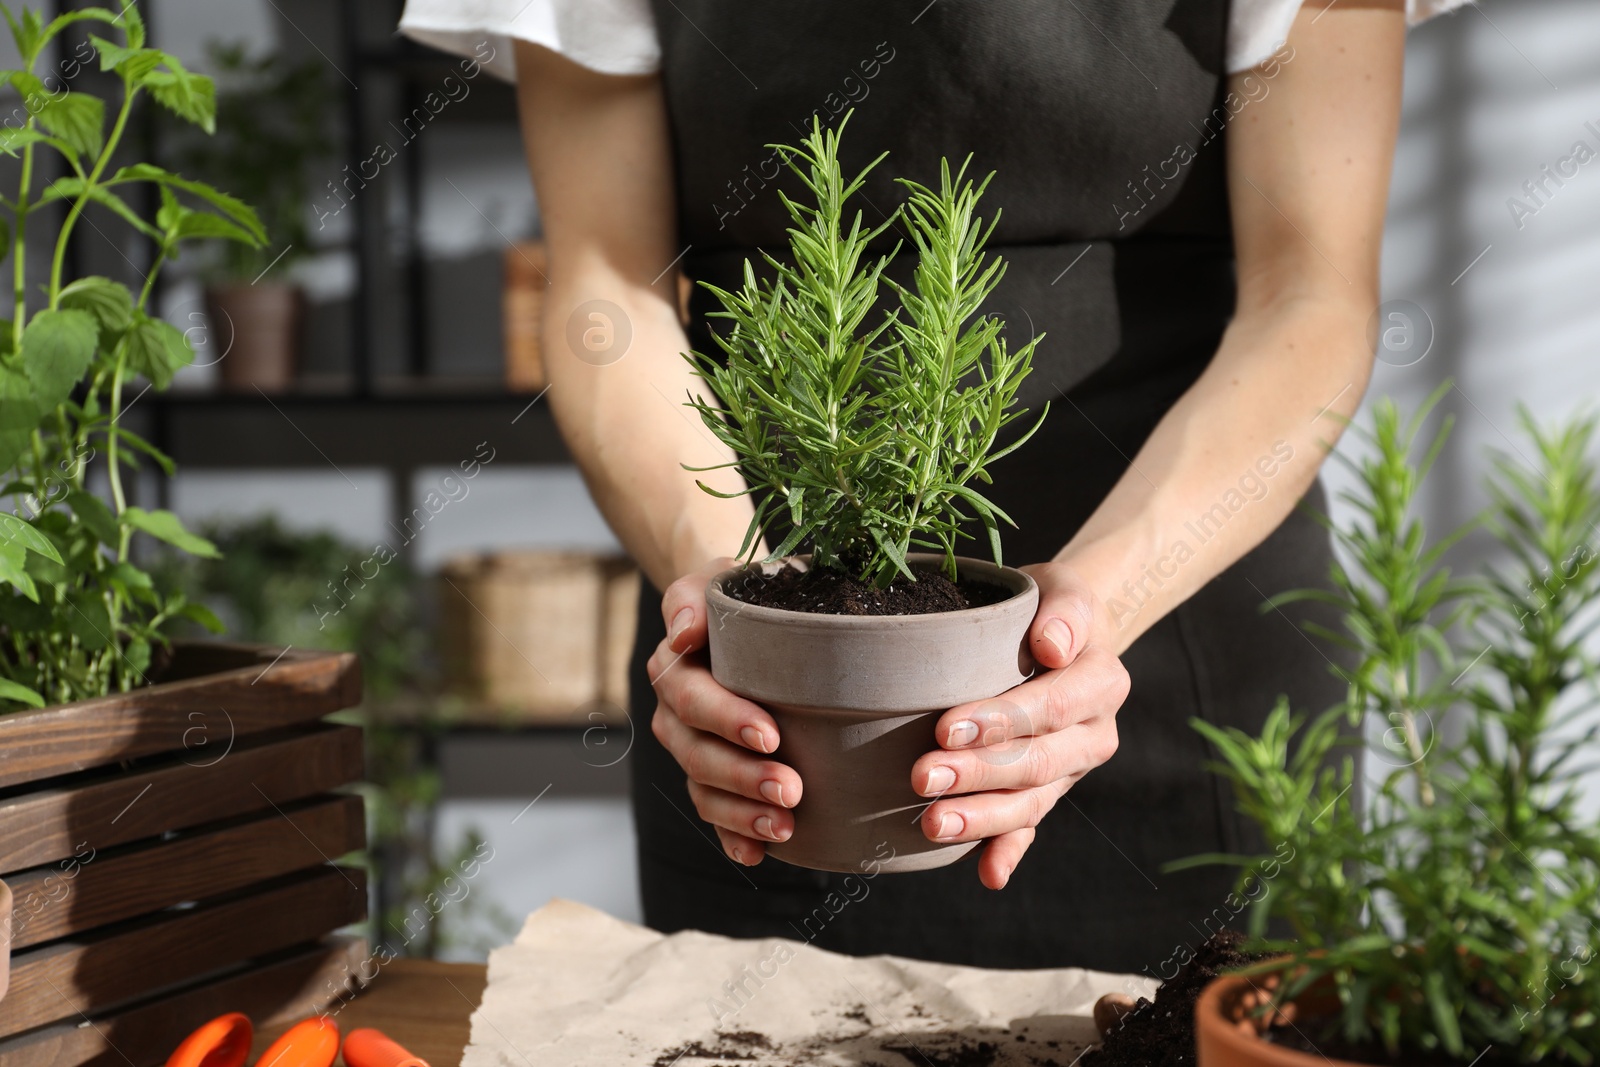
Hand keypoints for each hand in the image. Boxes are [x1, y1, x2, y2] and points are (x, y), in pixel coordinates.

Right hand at [647, 558, 803, 865]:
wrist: (743, 616)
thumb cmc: (738, 594)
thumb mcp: (718, 581)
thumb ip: (694, 600)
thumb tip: (685, 631)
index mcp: (675, 669)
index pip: (692, 699)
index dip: (727, 720)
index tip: (772, 735)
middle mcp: (675, 715)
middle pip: (697, 755)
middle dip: (743, 777)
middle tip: (793, 791)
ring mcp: (692, 750)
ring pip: (704, 790)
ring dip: (742, 814)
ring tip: (786, 827)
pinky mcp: (714, 777)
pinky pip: (714, 815)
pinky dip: (732, 838)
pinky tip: (757, 856)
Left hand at [911, 561, 1129, 889]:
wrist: (1058, 633)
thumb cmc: (1048, 604)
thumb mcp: (1063, 586)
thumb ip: (1065, 609)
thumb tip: (1053, 647)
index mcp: (1101, 683)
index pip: (1051, 707)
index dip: (1001, 720)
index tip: (945, 726)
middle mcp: (1092, 735)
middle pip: (1036, 763)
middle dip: (977, 774)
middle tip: (920, 776)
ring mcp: (1069, 771)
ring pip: (1030, 803)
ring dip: (982, 818)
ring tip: (932, 824)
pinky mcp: (1047, 792)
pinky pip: (1030, 827)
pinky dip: (1008, 851)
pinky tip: (986, 874)